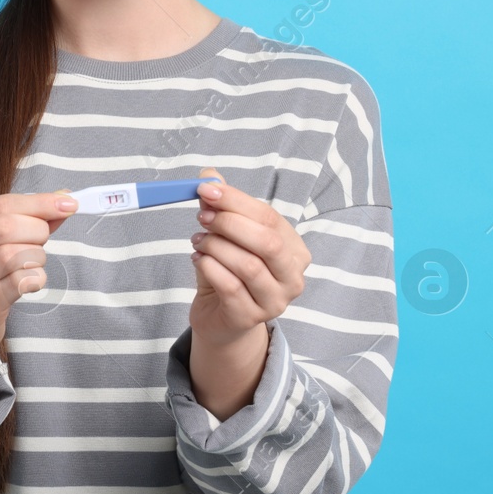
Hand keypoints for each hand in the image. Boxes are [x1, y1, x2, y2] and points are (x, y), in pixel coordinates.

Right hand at [0, 190, 76, 441]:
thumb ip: (27, 220)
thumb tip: (63, 197)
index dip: (38, 202)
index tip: (69, 203)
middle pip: (5, 226)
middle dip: (37, 230)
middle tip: (42, 242)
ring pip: (12, 255)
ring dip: (36, 257)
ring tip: (34, 264)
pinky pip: (17, 284)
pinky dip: (35, 278)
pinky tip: (32, 282)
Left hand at [186, 166, 309, 344]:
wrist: (221, 318)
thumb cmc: (228, 272)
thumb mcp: (227, 236)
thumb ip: (221, 206)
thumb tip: (209, 175)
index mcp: (294, 250)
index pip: (269, 217)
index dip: (235, 200)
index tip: (205, 189)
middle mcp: (292, 277)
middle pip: (267, 242)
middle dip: (229, 224)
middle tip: (202, 217)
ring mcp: (275, 301)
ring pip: (248, 265)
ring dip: (216, 247)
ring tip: (198, 241)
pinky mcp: (251, 318)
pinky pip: (230, 287)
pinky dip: (209, 267)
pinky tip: (199, 259)